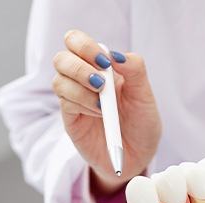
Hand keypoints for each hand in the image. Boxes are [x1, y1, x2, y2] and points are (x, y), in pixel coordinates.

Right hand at [52, 29, 160, 192]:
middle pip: (62, 58)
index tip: (105, 63)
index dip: (85, 46)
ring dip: (81, 88)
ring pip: (59, 80)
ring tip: (103, 104)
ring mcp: (75, 100)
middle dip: (79, 66)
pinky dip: (82, 104)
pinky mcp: (71, 119)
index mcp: (101, 68)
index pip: (77, 42)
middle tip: (101, 82)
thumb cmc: (142, 126)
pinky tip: (100, 113)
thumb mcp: (145, 97)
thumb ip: (135, 71)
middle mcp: (83, 81)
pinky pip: (65, 103)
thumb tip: (115, 55)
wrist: (138, 158)